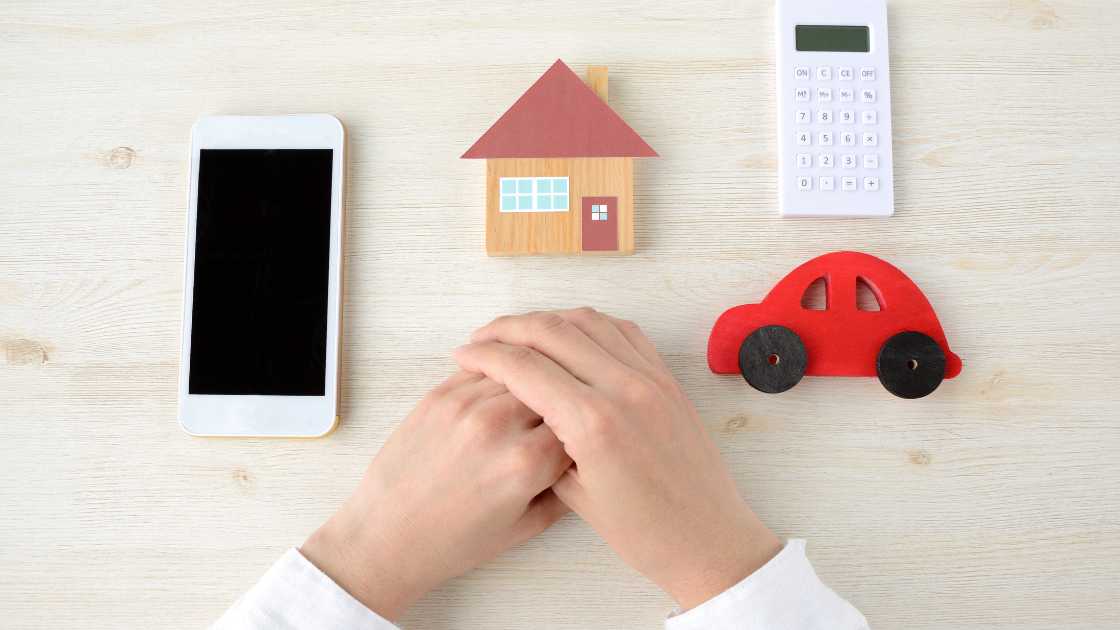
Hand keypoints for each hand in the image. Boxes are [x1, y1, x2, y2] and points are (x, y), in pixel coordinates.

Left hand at [301, 371, 570, 620]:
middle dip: (558, 400)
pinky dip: (498, 375)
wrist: (387, 537)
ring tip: (534, 393)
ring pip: (519, 371)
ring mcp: (464, 407)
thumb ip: (565, 493)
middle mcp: (497, 428)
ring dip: (531, 381)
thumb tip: (588, 462)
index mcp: (525, 465)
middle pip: (551, 390)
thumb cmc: (451, 541)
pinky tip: (502, 388)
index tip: (582, 433)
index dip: (585, 427)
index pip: (578, 423)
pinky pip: (482, 368)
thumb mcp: (523, 529)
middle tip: (559, 410)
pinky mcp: (437, 396)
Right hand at [454, 308, 781, 609]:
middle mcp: (624, 389)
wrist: (707, 540)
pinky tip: (571, 336)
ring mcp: (651, 379)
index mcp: (593, 423)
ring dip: (548, 319)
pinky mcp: (669, 380)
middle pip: (552, 331)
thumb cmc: (642, 532)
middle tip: (483, 338)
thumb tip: (518, 403)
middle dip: (509, 328)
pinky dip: (590, 324)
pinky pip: (624, 331)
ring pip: (588, 320)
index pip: (524, 367)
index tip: (463, 355)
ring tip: (521, 333)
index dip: (484, 355)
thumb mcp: (575, 495)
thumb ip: (544, 440)